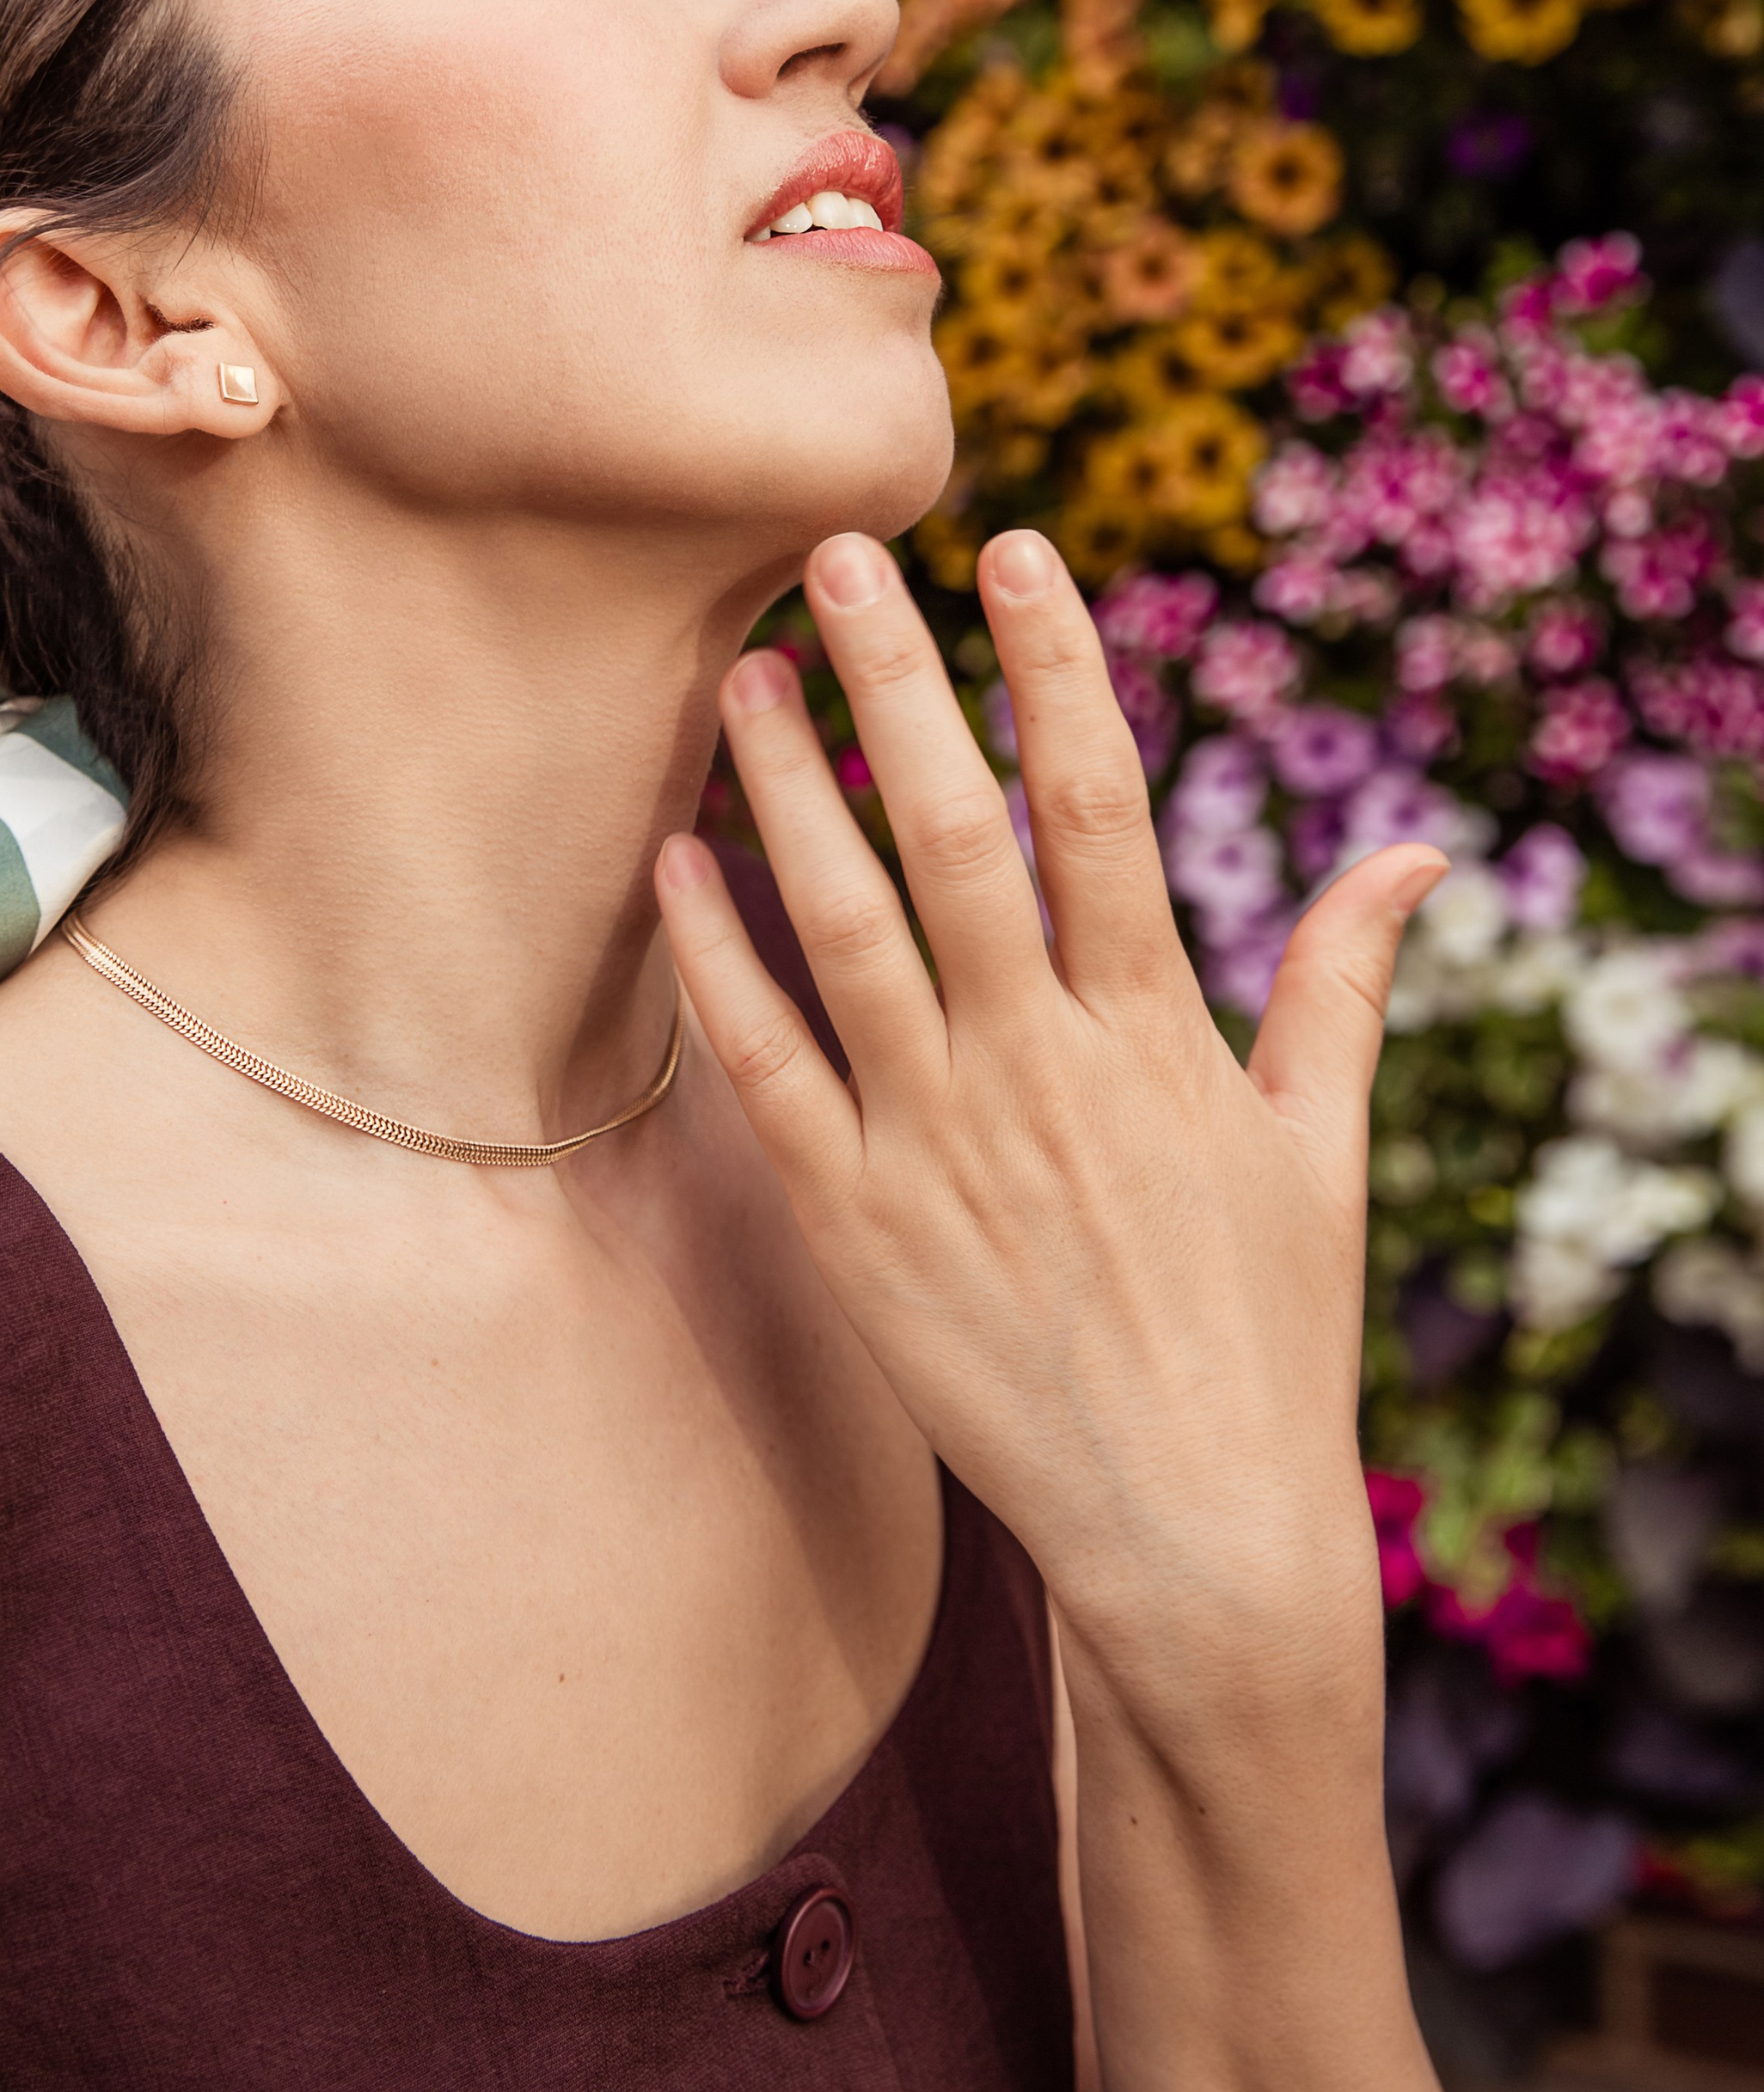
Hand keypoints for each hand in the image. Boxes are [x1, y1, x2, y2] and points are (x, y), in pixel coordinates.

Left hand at [655, 526, 1445, 1734]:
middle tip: (832, 552)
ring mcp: (935, 1145)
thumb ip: (1342, 988)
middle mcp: (1038, 1068)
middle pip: (953, 832)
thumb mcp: (1319, 1154)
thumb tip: (1414, 853)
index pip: (1099, 803)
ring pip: (842, 927)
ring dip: (786, 790)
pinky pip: (764, 1067)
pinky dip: (716, 959)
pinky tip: (678, 860)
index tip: (1015, 550)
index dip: (1056, 666)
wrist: (1192, 1540)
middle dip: (895, 680)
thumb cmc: (1268, 1337)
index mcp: (1154, 1033)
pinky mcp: (851, 1226)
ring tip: (743, 675)